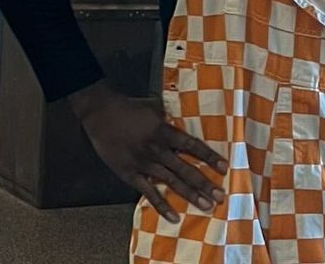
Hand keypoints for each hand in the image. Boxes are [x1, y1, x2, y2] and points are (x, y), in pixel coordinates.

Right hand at [70, 81, 228, 223]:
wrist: (99, 114)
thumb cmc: (128, 108)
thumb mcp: (153, 107)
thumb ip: (170, 117)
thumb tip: (187, 116)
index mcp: (163, 131)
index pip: (192, 146)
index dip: (209, 157)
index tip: (224, 167)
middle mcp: (156, 149)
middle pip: (185, 169)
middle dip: (204, 184)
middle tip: (220, 196)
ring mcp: (143, 163)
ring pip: (171, 182)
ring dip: (190, 195)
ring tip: (206, 206)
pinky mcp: (129, 174)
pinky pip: (148, 192)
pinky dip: (161, 205)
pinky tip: (174, 217)